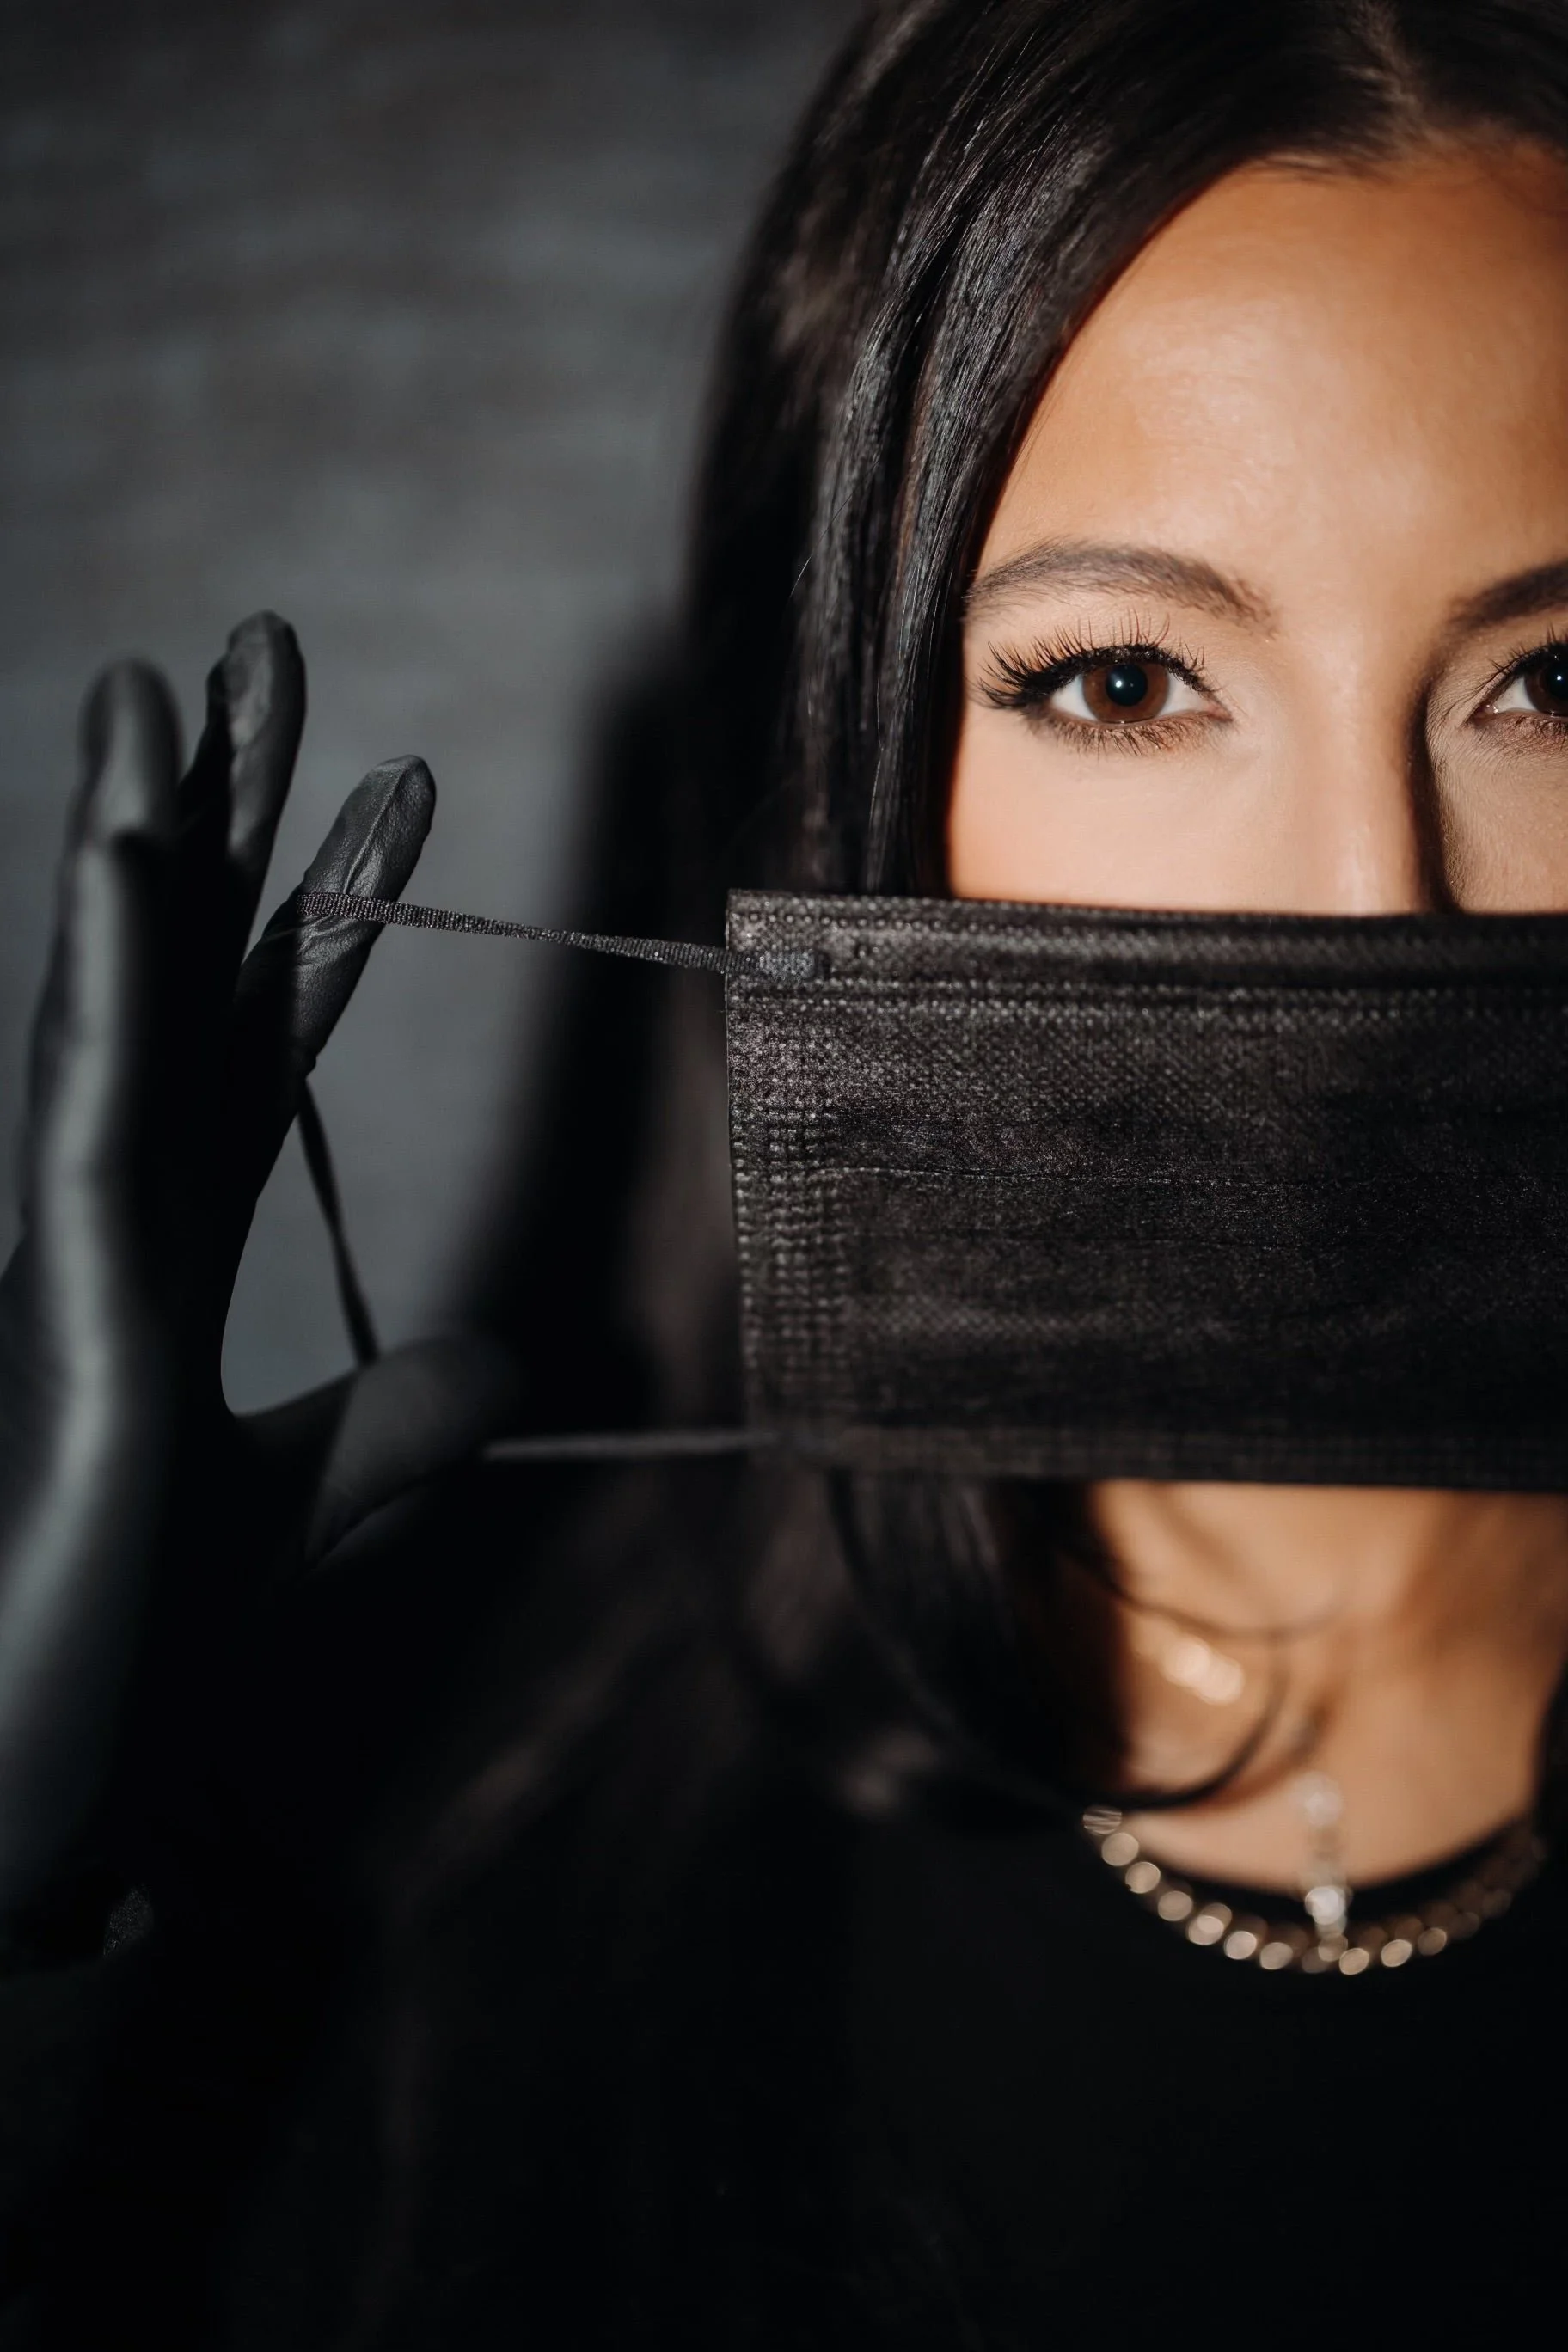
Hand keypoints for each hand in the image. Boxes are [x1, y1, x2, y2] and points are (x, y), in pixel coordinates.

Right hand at [0, 615, 519, 1921]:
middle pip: (173, 976)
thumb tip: (502, 1356)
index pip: (252, 1037)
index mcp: (156, 1250)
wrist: (28, 1791)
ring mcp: (67, 1260)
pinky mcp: (62, 1321)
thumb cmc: (128, 1652)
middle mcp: (104, 1225)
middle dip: (215, 811)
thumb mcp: (302, 1512)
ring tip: (162, 681)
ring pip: (105, 1010)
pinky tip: (127, 852)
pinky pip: (84, 1119)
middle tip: (253, 647)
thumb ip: (389, 1428)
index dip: (320, 905)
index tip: (404, 779)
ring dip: (134, 839)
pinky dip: (103, 980)